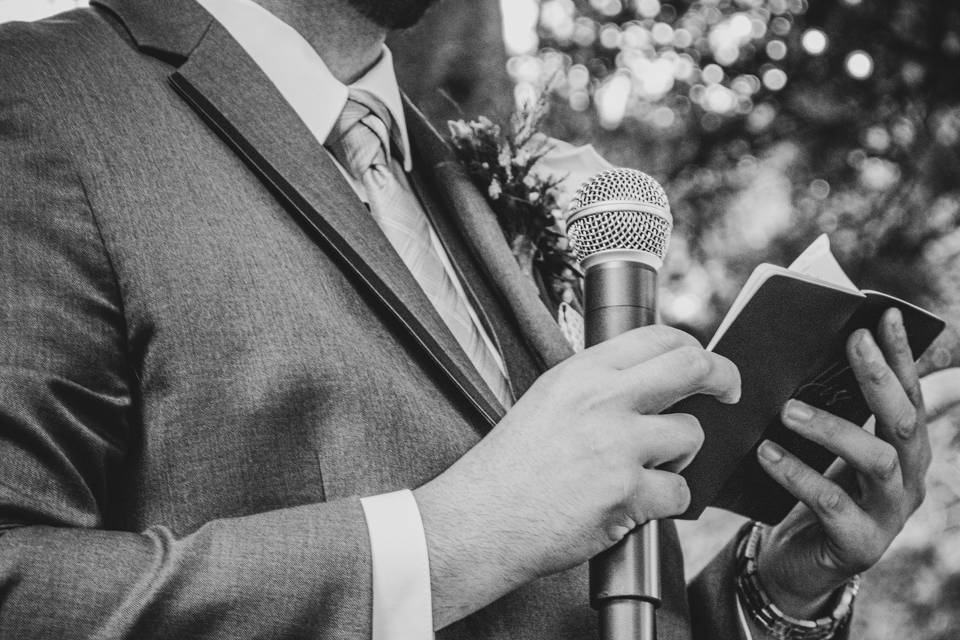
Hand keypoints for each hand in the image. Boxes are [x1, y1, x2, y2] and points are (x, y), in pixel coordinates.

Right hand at [414, 325, 740, 627]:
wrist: (481, 519)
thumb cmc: (510, 467)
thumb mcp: (547, 401)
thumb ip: (597, 386)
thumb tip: (648, 379)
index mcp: (581, 373)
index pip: (657, 337)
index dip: (692, 347)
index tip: (703, 364)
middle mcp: (602, 400)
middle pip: (692, 368)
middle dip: (723, 378)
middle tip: (729, 393)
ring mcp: (618, 445)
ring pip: (691, 436)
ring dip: (680, 457)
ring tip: (647, 470)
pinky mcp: (627, 493)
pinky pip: (679, 492)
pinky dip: (665, 503)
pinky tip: (634, 505)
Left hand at [754, 308, 930, 617]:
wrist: (794, 564)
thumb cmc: (808, 492)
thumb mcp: (822, 448)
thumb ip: (827, 407)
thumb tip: (803, 350)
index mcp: (903, 449)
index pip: (909, 393)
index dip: (899, 354)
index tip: (884, 313)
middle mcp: (907, 479)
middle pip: (902, 422)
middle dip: (879, 377)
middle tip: (852, 340)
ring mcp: (889, 514)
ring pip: (876, 460)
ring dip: (833, 428)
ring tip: (788, 408)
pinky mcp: (860, 544)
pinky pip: (830, 502)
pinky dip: (797, 474)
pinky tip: (766, 452)